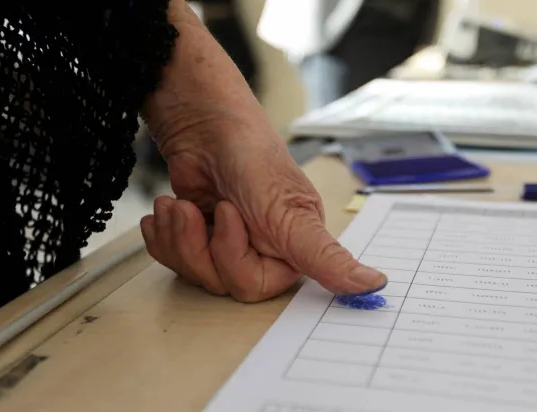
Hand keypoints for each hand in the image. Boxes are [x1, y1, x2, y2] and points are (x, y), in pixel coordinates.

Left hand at [140, 119, 386, 301]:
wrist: (202, 124)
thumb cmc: (249, 155)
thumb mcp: (290, 212)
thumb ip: (326, 256)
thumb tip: (374, 284)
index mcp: (291, 247)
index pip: (257, 286)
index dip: (232, 257)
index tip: (227, 215)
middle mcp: (260, 248)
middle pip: (221, 281)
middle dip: (199, 246)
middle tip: (200, 210)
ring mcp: (225, 242)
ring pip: (194, 273)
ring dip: (177, 238)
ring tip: (178, 206)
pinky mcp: (198, 234)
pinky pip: (173, 259)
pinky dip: (162, 236)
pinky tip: (166, 210)